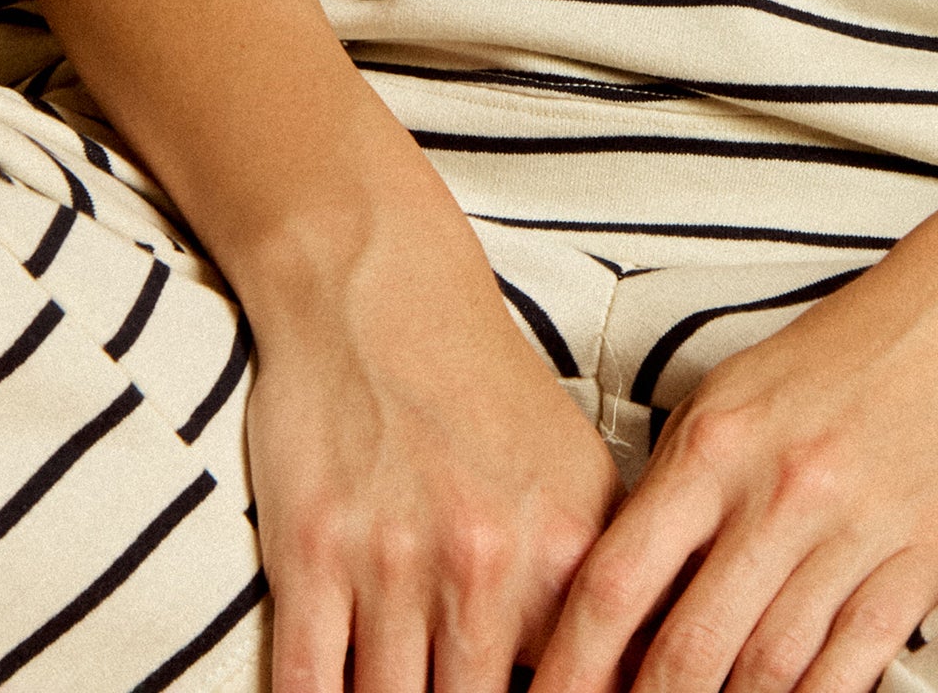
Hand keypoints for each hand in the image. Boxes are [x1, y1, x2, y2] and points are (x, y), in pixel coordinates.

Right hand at [244, 190, 620, 692]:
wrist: (381, 285)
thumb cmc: (483, 390)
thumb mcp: (577, 476)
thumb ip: (600, 588)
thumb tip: (630, 677)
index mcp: (566, 547)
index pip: (586, 690)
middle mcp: (487, 561)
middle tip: (465, 692)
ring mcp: (394, 561)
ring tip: (411, 692)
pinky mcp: (311, 555)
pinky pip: (308, 690)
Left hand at [528, 212, 937, 692]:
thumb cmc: (838, 358)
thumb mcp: (734, 396)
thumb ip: (677, 488)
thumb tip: (619, 594)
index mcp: (716, 443)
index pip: (617, 581)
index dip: (572, 664)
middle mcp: (777, 491)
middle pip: (688, 649)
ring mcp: (853, 531)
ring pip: (767, 672)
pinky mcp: (922, 562)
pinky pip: (849, 667)